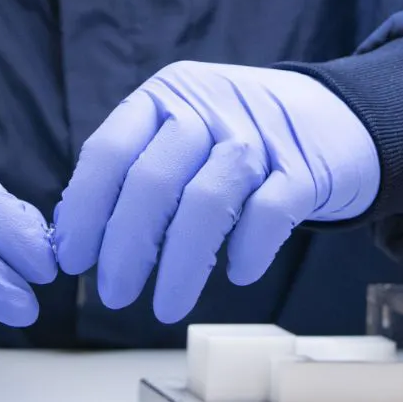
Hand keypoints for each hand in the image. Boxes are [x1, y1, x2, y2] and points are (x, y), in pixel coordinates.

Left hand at [52, 62, 378, 322]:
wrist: (330, 117)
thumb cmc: (235, 135)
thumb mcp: (180, 129)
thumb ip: (132, 168)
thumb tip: (71, 231)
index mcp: (166, 95)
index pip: (110, 150)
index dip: (85, 209)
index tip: (74, 259)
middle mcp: (208, 107)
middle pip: (153, 180)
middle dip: (126, 246)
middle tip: (115, 294)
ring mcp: (259, 136)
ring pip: (206, 202)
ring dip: (180, 264)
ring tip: (166, 306)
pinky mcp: (303, 169)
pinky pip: (267, 215)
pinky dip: (247, 251)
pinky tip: (237, 274)